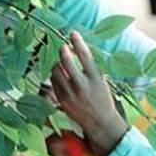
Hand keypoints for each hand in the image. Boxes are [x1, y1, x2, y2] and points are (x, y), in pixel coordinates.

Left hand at [51, 32, 129, 155]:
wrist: (100, 122)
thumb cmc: (102, 98)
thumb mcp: (101, 80)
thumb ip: (89, 67)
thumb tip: (75, 49)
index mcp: (95, 79)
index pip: (84, 55)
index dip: (78, 42)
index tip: (73, 33)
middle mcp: (82, 86)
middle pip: (66, 62)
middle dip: (63, 51)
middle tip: (64, 47)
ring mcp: (70, 94)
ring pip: (56, 71)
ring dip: (58, 63)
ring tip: (62, 63)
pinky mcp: (62, 101)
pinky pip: (53, 82)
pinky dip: (55, 75)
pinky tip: (60, 75)